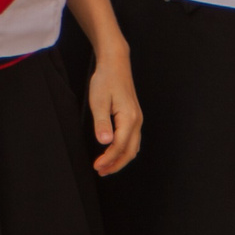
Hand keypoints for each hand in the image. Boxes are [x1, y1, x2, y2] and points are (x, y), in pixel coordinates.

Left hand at [87, 47, 141, 174]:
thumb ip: (102, 123)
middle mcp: (137, 121)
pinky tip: (114, 152)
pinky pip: (133, 139)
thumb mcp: (99, 101)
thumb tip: (105, 142)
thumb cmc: (106, 80)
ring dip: (120, 159)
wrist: (115, 63)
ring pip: (133, 147)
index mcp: (129, 118)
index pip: (120, 146)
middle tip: (101, 171)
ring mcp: (138, 119)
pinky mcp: (134, 116)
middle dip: (116, 164)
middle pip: (130, 151)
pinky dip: (124, 150)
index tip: (97, 166)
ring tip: (106, 166)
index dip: (108, 159)